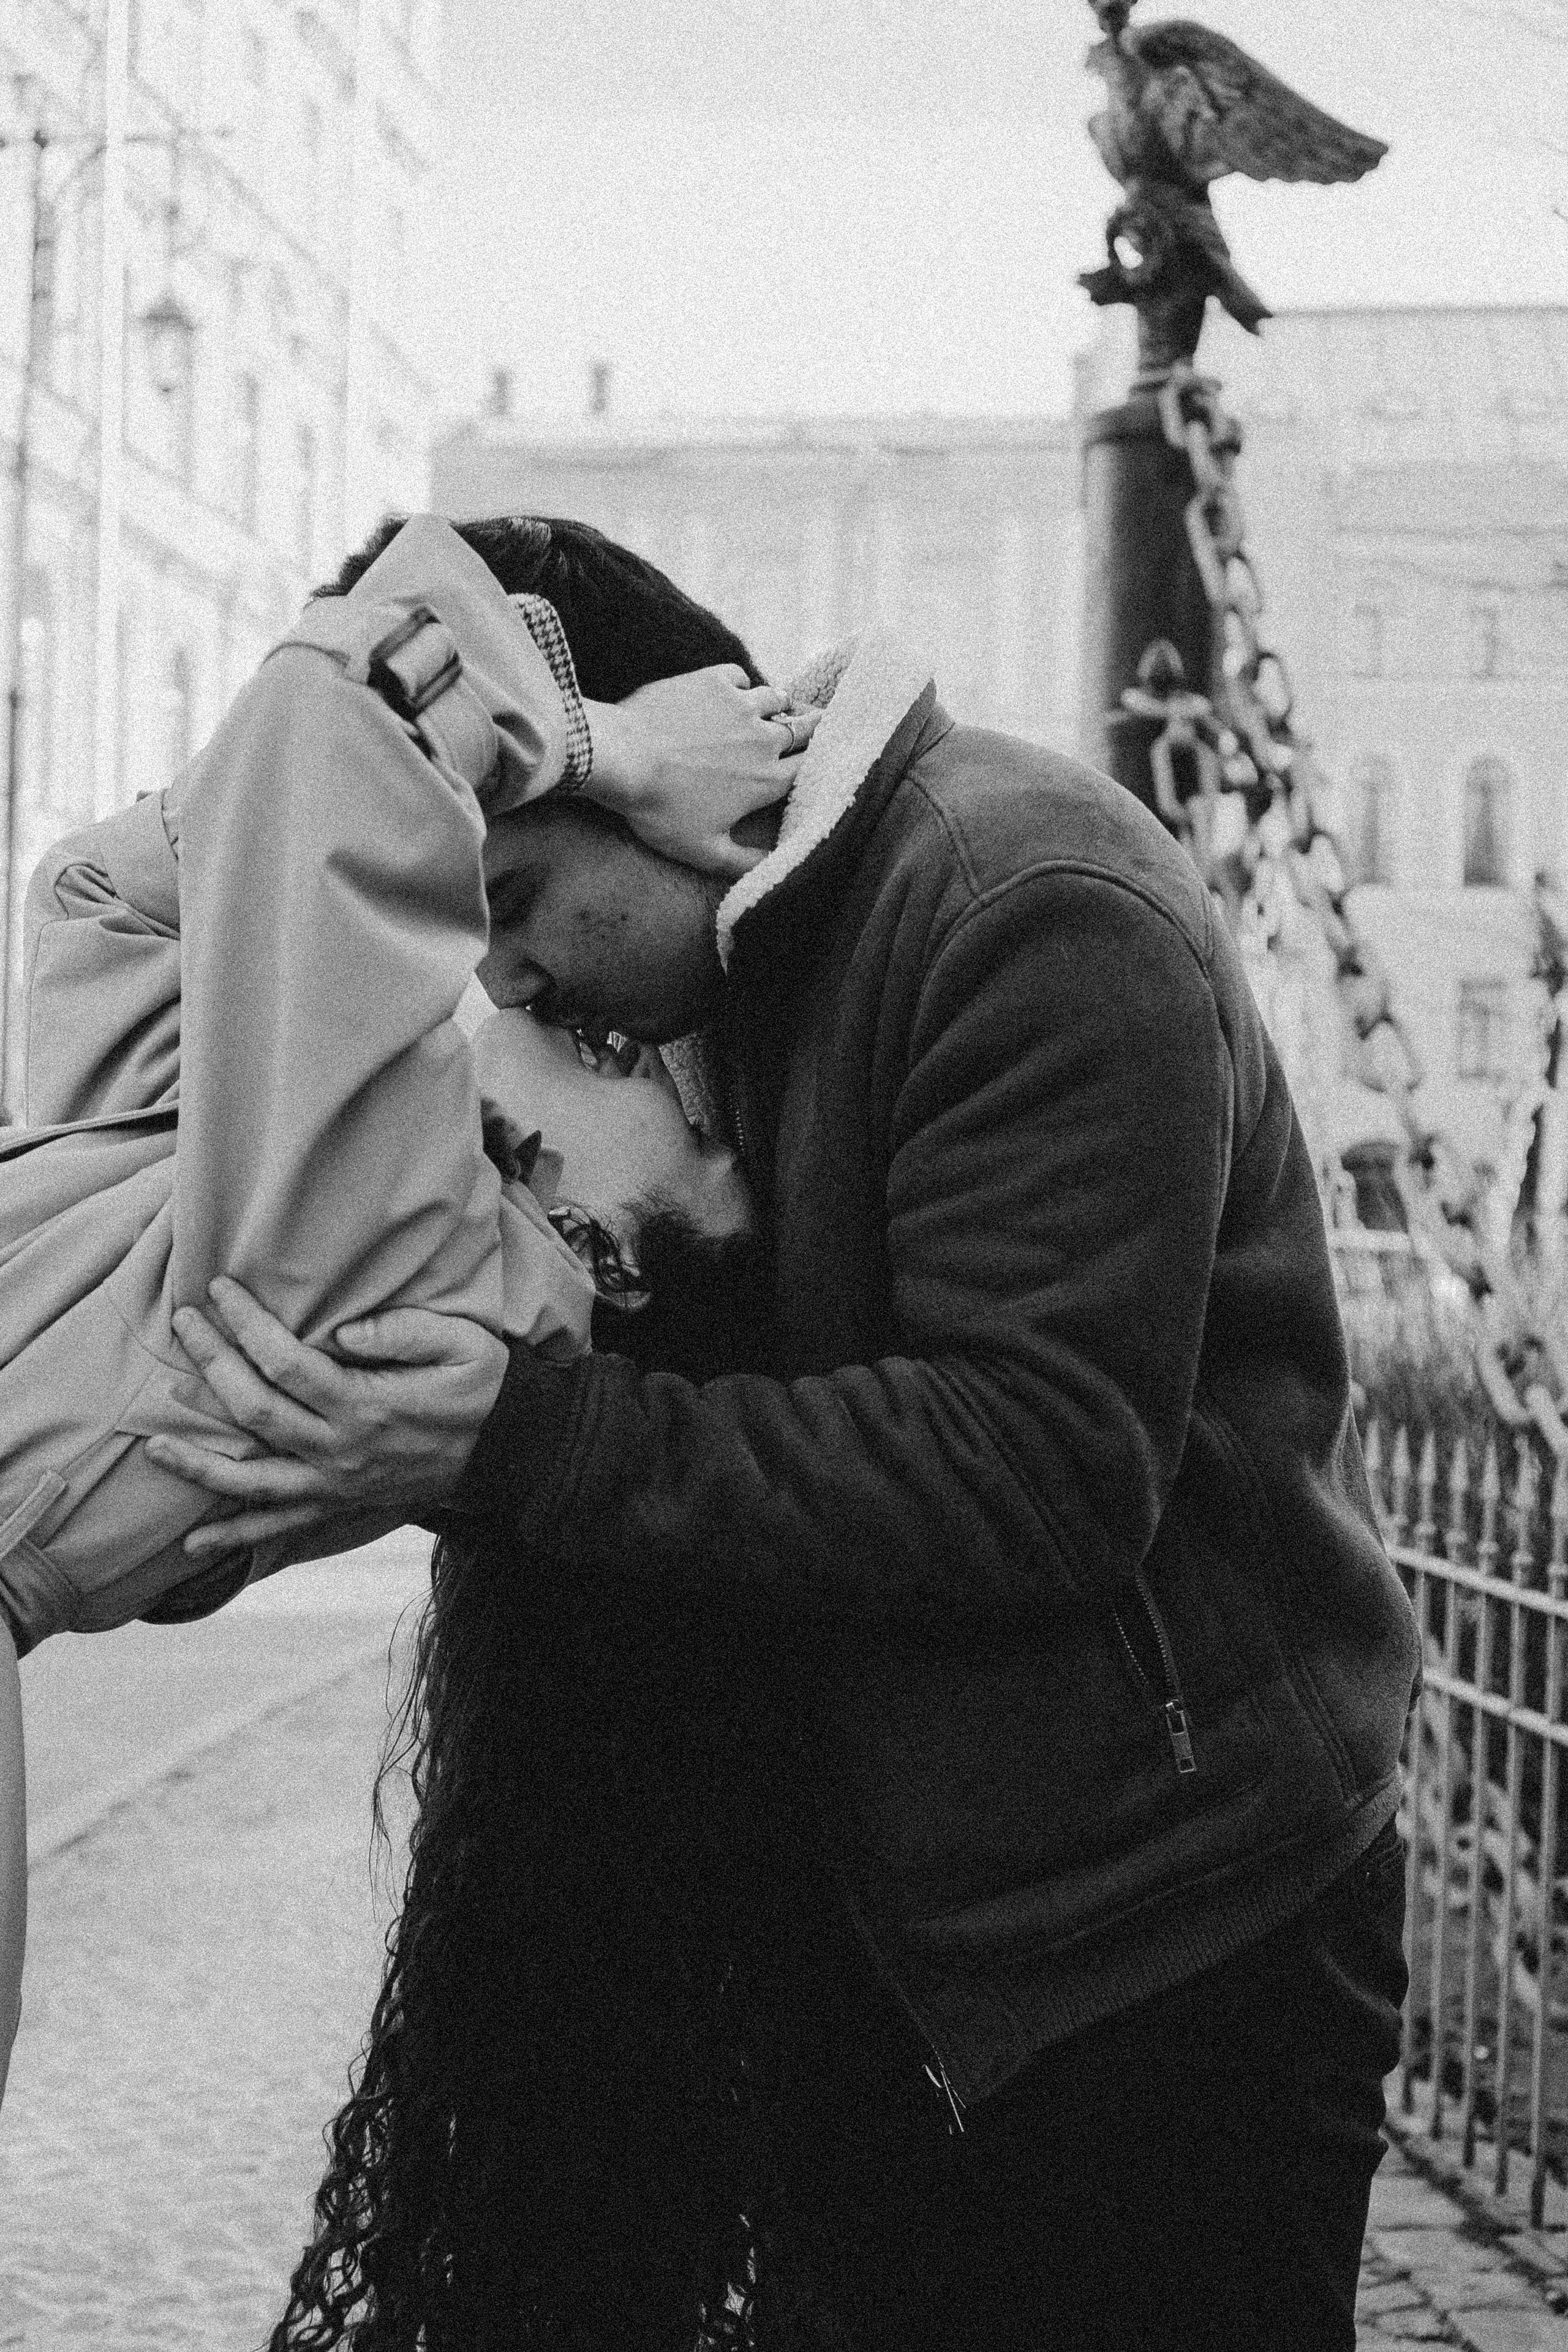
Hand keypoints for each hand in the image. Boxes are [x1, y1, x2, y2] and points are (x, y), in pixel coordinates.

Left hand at [144, 1277, 507, 1556]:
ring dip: (198, 1463)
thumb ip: (403, 1331)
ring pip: (251, 1480)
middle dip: (211, 1364)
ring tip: (153, 1446)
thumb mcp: (461, 1343)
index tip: (219, 1290)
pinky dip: (235, 1534)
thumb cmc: (482, 1386)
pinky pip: (278, 1525)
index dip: (246, 1324)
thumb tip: (341, 1331)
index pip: (286, 1361)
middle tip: (183, 1324)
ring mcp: (336, 1486)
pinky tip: (194, 1540)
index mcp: (366, 1405)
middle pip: (255, 1410)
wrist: (508, 1450)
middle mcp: (340, 1451)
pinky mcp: (339, 1507)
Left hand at [583, 666, 819, 879]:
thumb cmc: (661, 809)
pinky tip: (734, 691)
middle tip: (816, 726)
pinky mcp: (712, 681)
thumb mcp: (703, 851)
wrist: (623, 758)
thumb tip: (772, 866)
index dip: (819, 764)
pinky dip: (742, 685)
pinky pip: (740, 678)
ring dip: (780, 705)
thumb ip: (742, 863)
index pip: (809, 769)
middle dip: (813, 729)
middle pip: (804, 729)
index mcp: (766, 781)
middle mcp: (763, 740)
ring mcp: (740, 706)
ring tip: (777, 709)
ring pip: (777, 699)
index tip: (818, 762)